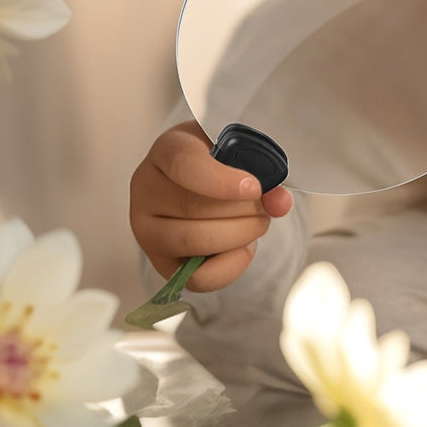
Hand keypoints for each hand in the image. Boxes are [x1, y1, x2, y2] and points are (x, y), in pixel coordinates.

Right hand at [129, 121, 293, 291]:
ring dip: (237, 236)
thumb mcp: (238, 151)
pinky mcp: (160, 262)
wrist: (200, 183)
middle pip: (192, 207)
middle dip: (241, 211)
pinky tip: (244, 248)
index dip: (221, 180)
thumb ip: (262, 169)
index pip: (184, 164)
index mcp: (167, 149)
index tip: (254, 188)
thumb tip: (280, 202)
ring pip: (192, 242)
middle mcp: (146, 188)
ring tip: (258, 224)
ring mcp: (147, 228)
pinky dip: (229, 267)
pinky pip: (195, 277)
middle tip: (266, 207)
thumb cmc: (220, 161)